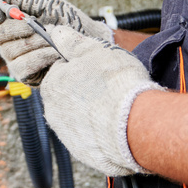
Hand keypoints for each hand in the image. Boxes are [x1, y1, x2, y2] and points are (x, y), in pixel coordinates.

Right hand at [0, 0, 113, 85]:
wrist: (90, 40)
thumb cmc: (68, 19)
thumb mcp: (46, 2)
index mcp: (10, 19)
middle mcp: (8, 39)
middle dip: (14, 27)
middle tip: (34, 23)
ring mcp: (15, 57)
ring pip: (9, 50)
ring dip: (33, 42)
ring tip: (52, 38)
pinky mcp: (26, 74)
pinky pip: (22, 67)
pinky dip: (39, 57)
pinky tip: (54, 53)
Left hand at [40, 26, 161, 176]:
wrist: (136, 125)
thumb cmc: (116, 84)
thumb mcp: (94, 50)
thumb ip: (72, 42)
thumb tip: (56, 33)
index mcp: (52, 86)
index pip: (61, 71)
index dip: (82, 67)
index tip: (99, 69)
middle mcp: (54, 113)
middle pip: (69, 96)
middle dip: (87, 91)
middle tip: (111, 88)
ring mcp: (68, 136)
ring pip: (80, 118)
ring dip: (94, 113)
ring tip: (118, 108)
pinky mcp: (85, 154)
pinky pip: (92, 139)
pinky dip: (103, 133)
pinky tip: (119, 126)